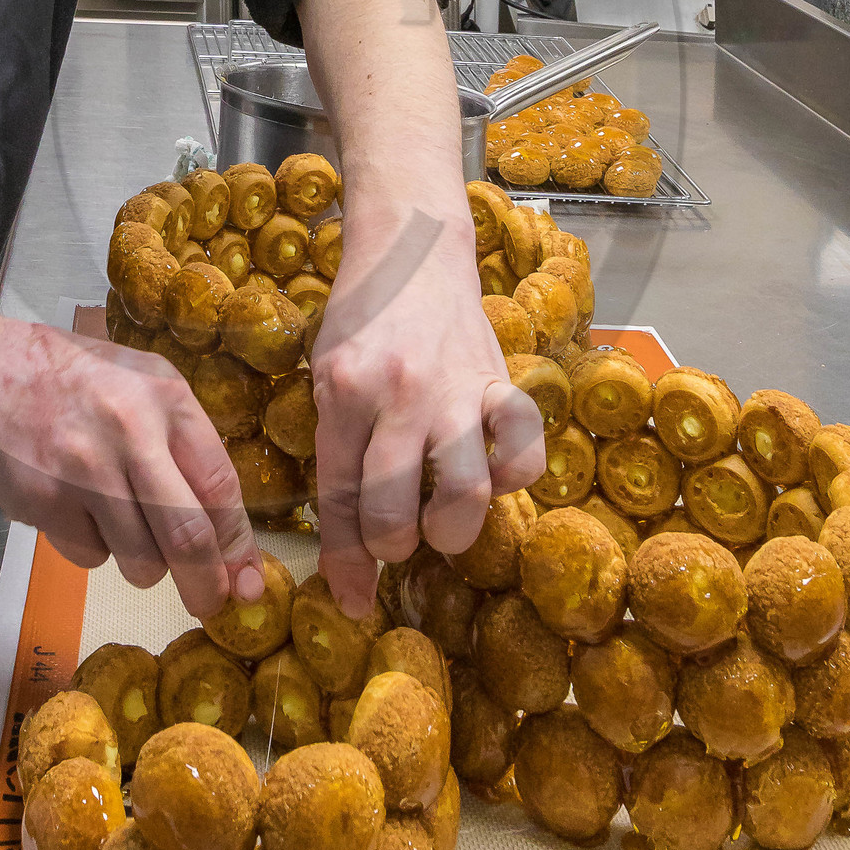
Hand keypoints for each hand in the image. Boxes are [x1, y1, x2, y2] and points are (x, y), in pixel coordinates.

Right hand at [0, 317, 265, 618]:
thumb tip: (225, 536)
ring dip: (141, 562)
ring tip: (116, 518)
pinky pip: (90, 556)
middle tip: (209, 606)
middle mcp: (130, 431)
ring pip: (140, 560)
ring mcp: (84, 469)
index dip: (237, 545)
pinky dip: (91, 546)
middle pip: (187, 537)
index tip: (246, 581)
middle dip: (205, 585)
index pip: (220, 487)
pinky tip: (72, 505)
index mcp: (166, 397)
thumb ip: (185, 446)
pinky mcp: (45, 501)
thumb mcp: (141, 384)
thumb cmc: (73, 379)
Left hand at [309, 206, 546, 618]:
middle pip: (394, 509)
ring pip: (464, 493)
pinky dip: (510, 477)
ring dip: (451, 527)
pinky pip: (523, 451)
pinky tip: (489, 471)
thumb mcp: (326, 375)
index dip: (344, 561)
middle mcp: (398, 396)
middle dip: (393, 547)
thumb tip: (349, 537)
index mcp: (343, 393)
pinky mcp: (499, 382)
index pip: (339, 497)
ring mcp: (454, 389)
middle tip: (396, 537)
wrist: (413, 247)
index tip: (349, 601)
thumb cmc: (361, 318)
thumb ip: (337, 447)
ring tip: (440, 517)